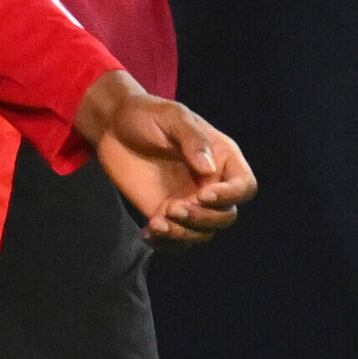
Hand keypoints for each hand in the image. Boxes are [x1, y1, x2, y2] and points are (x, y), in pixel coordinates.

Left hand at [74, 70, 254, 246]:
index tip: (204, 195)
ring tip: (157, 222)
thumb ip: (193, 140)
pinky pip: (175, 240)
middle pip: (226, 216)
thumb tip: (209, 170)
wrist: (113, 126)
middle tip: (173, 208)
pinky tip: (148, 232)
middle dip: (204, 219)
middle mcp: (210, 184)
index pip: (244, 186)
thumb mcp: (172, 117)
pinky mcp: (164, 213)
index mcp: (222, 159)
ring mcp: (188, 202)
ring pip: (202, 233)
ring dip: (184, 234)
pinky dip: (165, 243)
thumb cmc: (147, 114)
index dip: (231, 195)